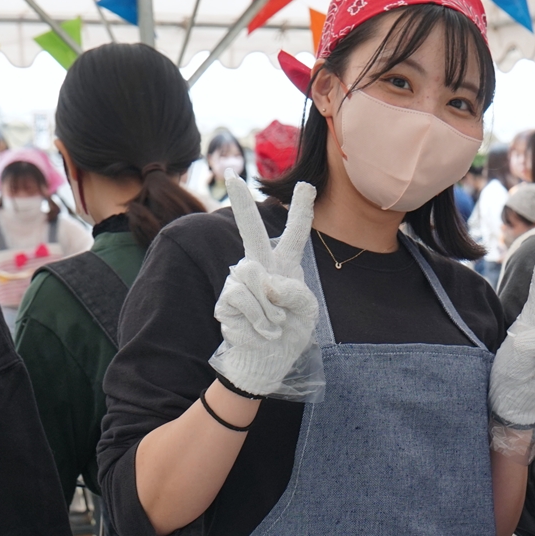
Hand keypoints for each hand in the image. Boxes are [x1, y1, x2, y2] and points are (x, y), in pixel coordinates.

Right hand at [209, 180, 318, 396]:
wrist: (267, 359)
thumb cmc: (289, 331)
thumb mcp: (307, 312)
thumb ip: (295, 291)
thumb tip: (267, 281)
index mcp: (285, 266)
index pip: (295, 235)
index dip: (301, 210)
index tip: (306, 185)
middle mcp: (261, 267)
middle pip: (253, 233)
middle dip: (241, 205)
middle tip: (233, 177)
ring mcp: (240, 280)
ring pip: (254, 277)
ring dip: (270, 308)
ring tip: (273, 322)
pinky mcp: (227, 298)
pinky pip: (244, 298)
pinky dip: (259, 319)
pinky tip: (260, 329)